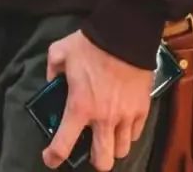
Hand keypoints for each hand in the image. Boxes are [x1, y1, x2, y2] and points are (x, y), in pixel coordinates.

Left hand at [43, 31, 152, 171]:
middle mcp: (103, 119)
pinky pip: (136, 134)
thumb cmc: (90, 44)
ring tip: (109, 134)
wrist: (125, 33)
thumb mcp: (61, 51)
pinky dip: (128, 133)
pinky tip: (123, 122)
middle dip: (95, 160)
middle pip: (103, 162)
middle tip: (90, 147)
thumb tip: (52, 80)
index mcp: (79, 107)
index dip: (53, 157)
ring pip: (122, 151)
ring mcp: (125, 117)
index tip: (50, 158)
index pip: (63, 145)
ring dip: (113, 146)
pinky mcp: (142, 110)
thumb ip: (52, 68)